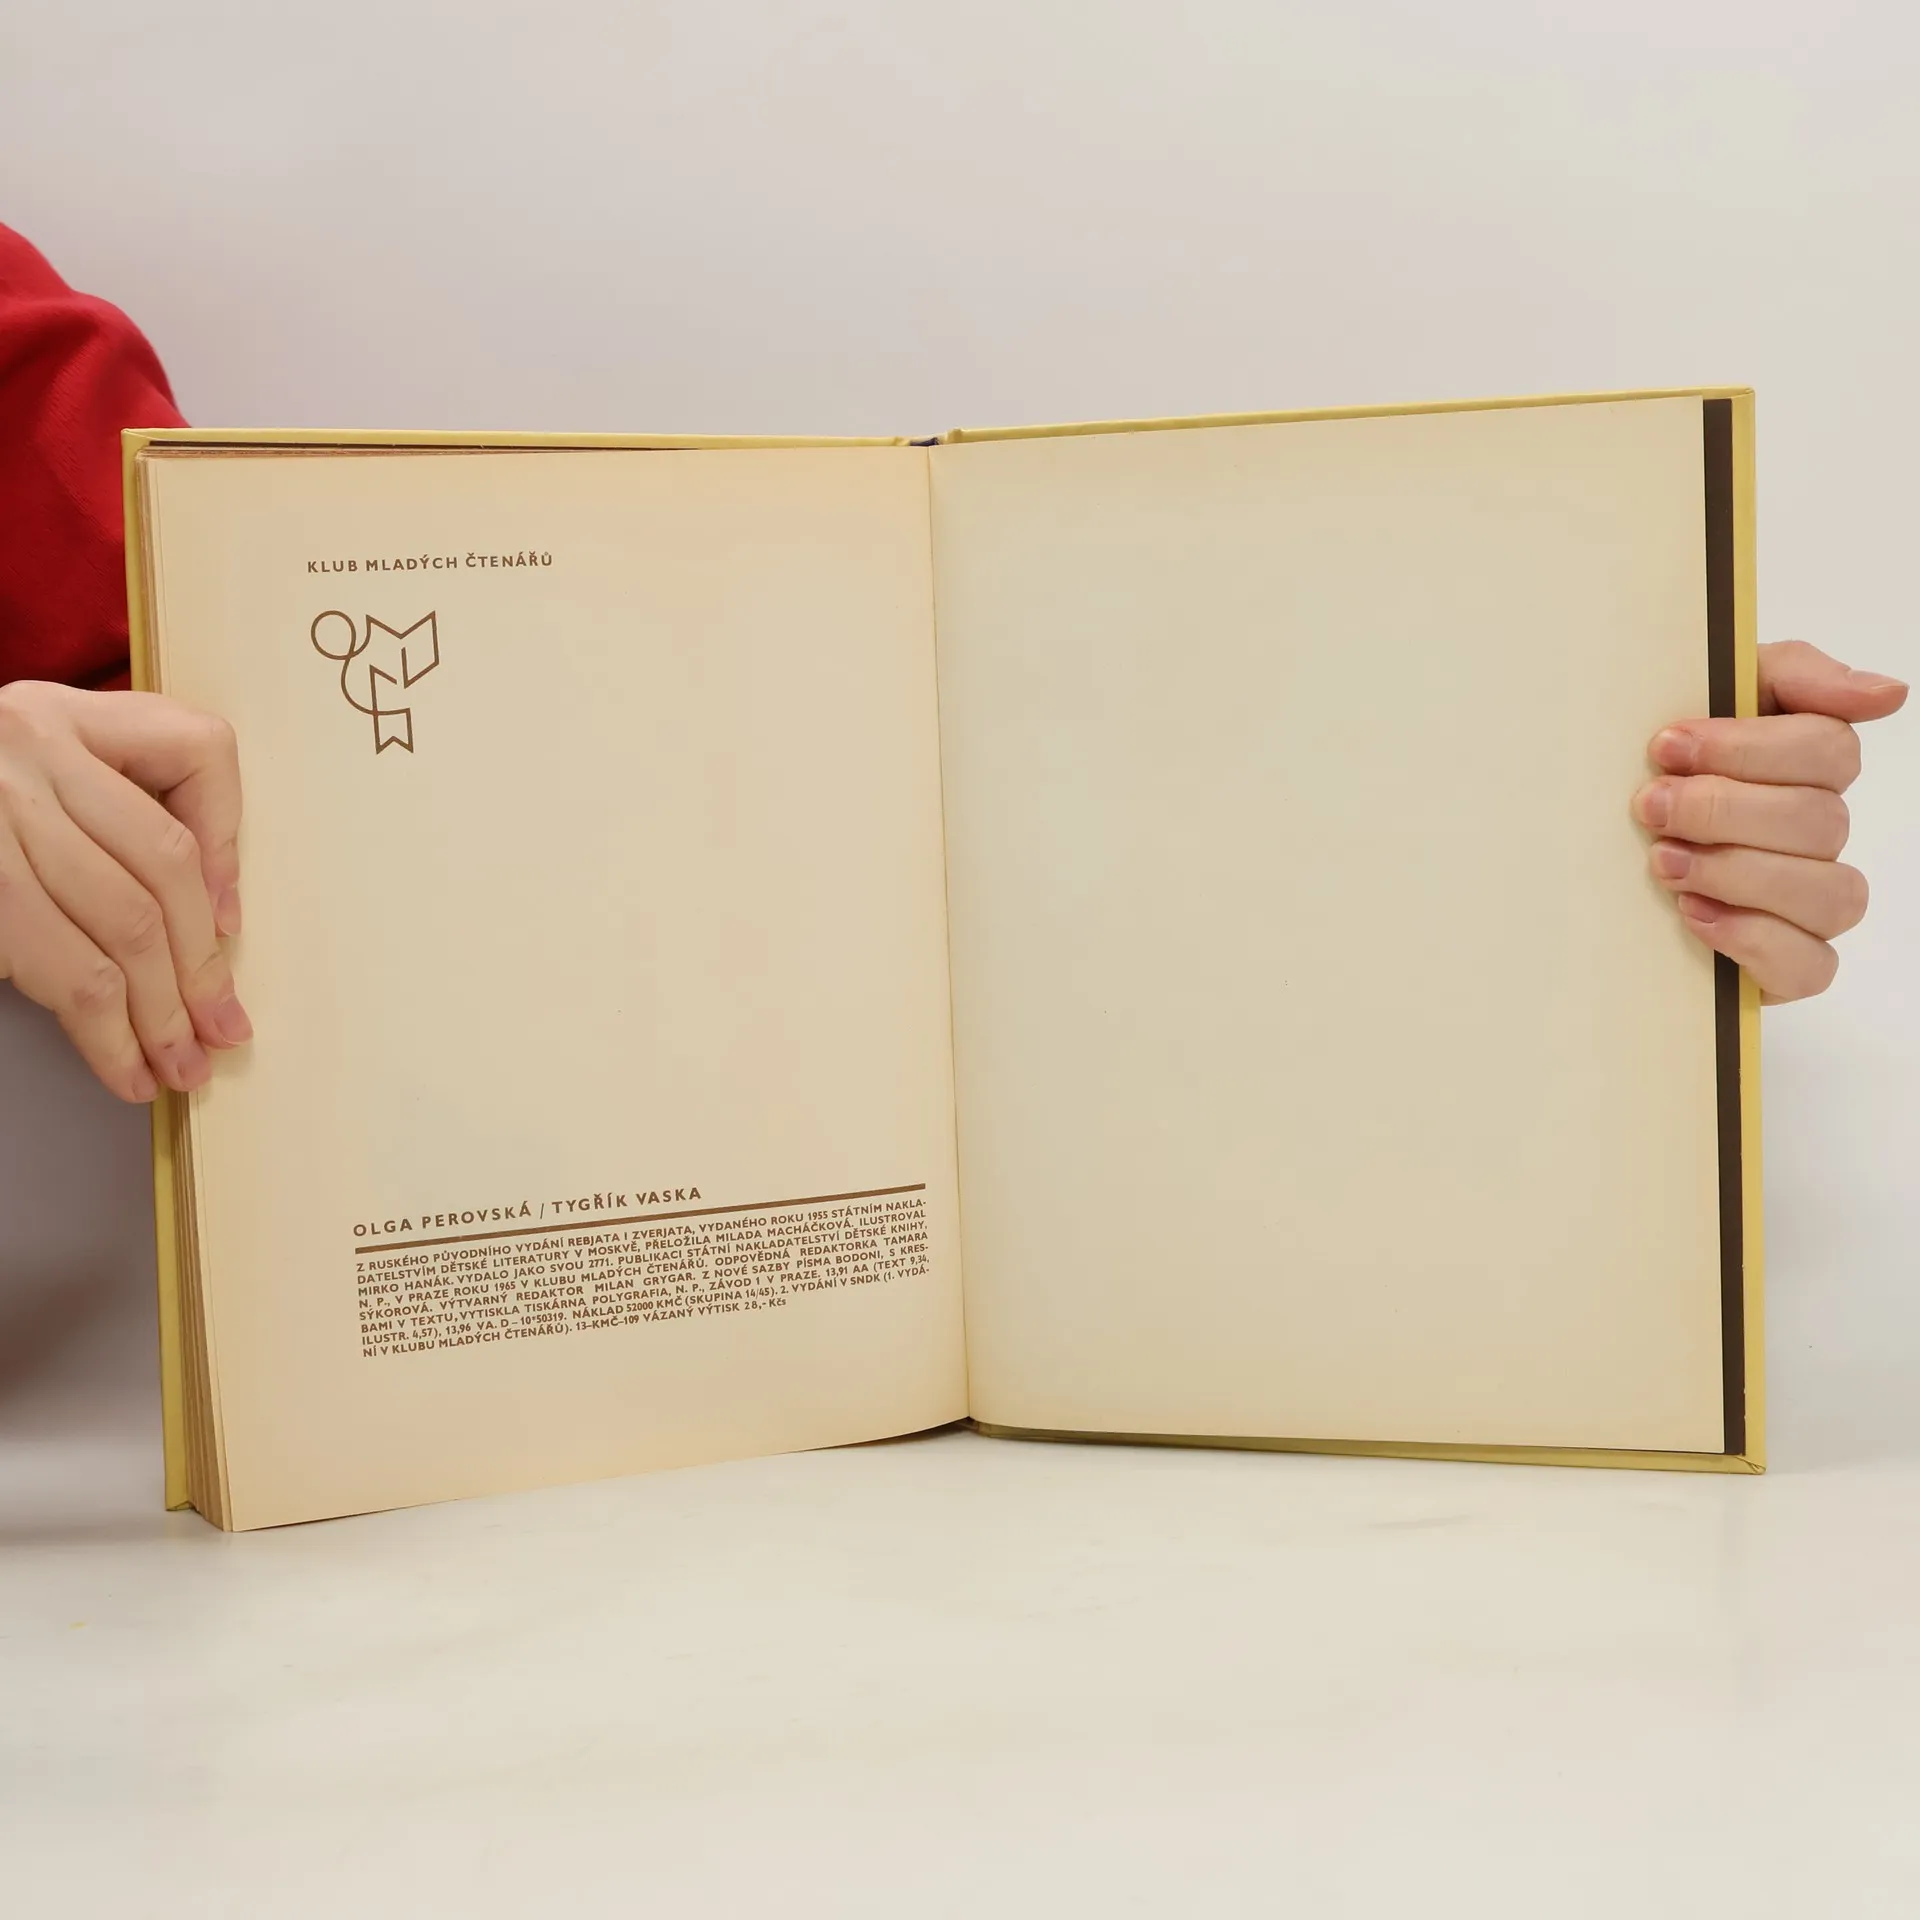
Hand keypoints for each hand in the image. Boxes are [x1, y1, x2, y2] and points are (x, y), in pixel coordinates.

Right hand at [0, 681, 249, 1100]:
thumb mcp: (39, 782)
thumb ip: (119, 818)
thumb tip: (214, 923)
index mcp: (65, 714)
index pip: (195, 751)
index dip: (230, 845)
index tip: (232, 927)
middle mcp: (28, 749)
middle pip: (163, 865)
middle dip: (200, 964)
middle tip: (223, 1031)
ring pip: (121, 926)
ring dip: (159, 1014)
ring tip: (178, 1066)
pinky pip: (61, 967)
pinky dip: (101, 1030)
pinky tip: (121, 1062)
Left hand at [1635, 642, 1907, 1001]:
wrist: (1578, 856)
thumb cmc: (1648, 773)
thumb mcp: (1698, 693)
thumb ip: (1791, 675)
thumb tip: (1887, 693)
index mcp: (1804, 765)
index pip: (1827, 749)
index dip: (1748, 749)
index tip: (1666, 746)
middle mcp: (1816, 833)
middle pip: (1820, 821)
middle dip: (1724, 810)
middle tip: (1650, 807)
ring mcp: (1808, 902)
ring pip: (1827, 893)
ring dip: (1739, 873)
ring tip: (1664, 863)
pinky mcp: (1786, 965)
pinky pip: (1811, 965)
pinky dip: (1754, 940)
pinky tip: (1694, 915)